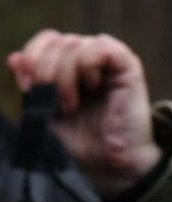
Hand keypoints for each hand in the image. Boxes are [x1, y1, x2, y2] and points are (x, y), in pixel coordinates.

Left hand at [7, 30, 160, 195]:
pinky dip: (87, 65)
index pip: (46, 39)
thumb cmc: (80, 141)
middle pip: (56, 41)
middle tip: (55, 103)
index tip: (27, 88)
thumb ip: (30, 85)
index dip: (31, 57)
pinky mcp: (128, 66)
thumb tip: (13, 58)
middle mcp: (90, 58)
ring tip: (72, 104)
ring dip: (65, 76)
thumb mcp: (43, 111)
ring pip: (74, 43)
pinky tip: (93, 86)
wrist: (110, 162)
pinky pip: (101, 46)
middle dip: (45, 71)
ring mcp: (109, 61)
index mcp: (70, 66)